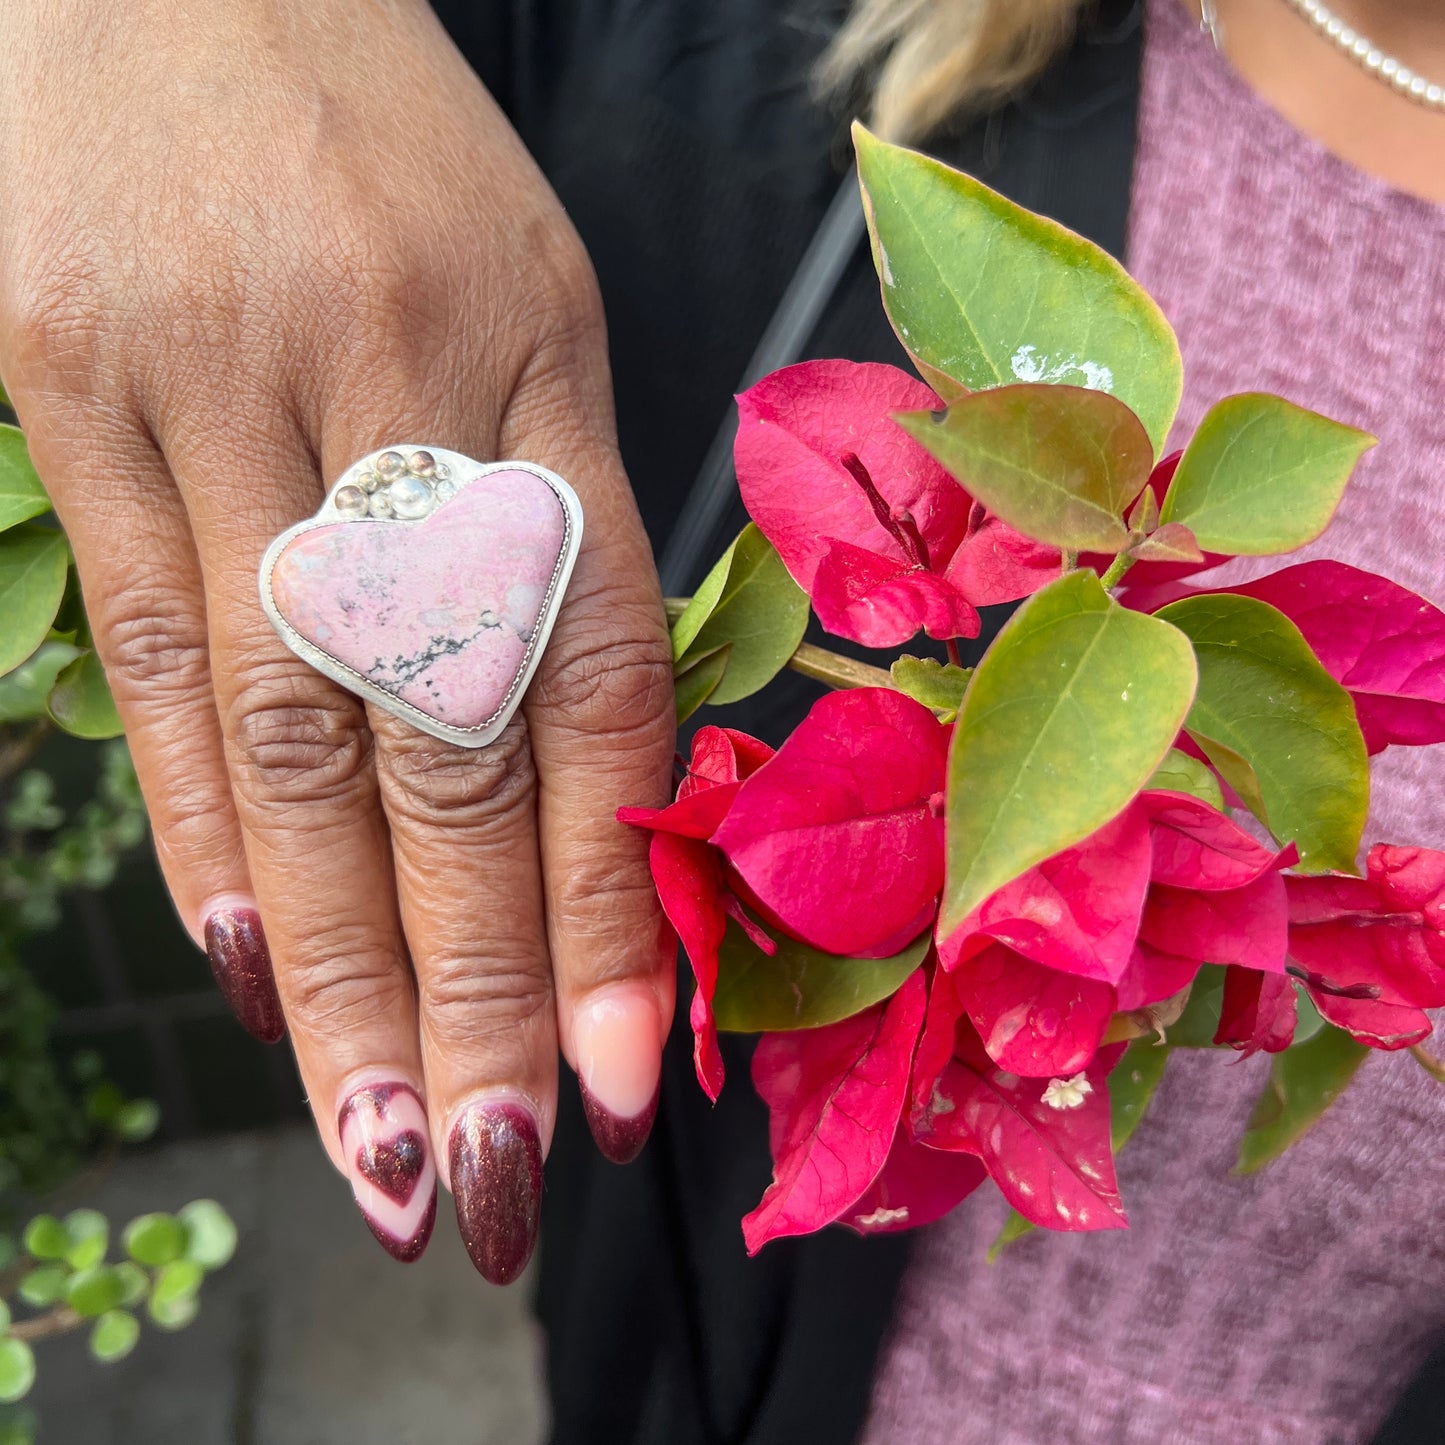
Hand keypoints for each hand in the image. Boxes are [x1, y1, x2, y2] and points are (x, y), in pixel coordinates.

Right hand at [0, 0, 675, 1281]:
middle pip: (446, 752)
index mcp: (545, 363)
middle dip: (472, 996)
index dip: (606, 903)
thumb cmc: (386, 152)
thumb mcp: (523, 308)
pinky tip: (247, 970)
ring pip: (295, 736)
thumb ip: (539, 529)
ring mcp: (218, 388)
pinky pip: (152, 647)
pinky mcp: (65, 383)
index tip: (619, 1082)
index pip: (596, 686)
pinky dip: (204, 825)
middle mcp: (396, 389)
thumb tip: (552, 773)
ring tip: (383, 1150)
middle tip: (503, 1188)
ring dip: (337, 969)